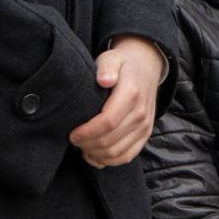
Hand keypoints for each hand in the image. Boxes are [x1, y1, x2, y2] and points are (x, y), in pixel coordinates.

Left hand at [68, 35, 162, 168]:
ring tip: (82, 146)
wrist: (146, 69)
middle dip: (87, 144)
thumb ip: (107, 67)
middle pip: (110, 141)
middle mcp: (140, 113)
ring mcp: (144, 126)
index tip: (72, 133)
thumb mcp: (112, 58)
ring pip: (117, 152)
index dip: (87, 132)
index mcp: (131, 94)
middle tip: (73, 140)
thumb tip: (105, 80)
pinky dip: (109, 161)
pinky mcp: (145, 135)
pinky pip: (127, 156)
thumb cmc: (122, 65)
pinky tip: (94, 155)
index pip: (107, 122)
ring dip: (96, 154)